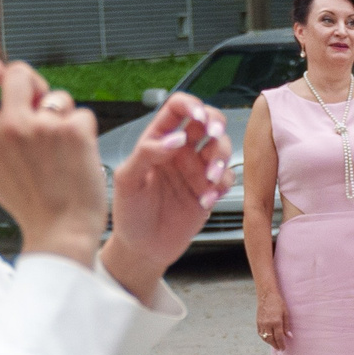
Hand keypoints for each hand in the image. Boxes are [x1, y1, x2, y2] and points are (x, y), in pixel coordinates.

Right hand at [0, 58, 105, 264]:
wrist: (60, 233)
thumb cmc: (30, 205)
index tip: (2, 73)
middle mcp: (6, 128)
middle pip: (18, 72)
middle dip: (34, 83)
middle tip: (42, 104)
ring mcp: (39, 127)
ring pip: (56, 95)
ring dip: (63, 114)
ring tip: (62, 145)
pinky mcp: (71, 131)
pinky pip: (82, 114)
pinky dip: (84, 132)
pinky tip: (78, 156)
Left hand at [102, 93, 230, 283]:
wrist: (143, 249)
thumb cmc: (129, 213)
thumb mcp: (127, 180)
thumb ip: (146, 154)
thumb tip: (175, 138)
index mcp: (158, 140)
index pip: (177, 108)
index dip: (191, 105)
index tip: (198, 117)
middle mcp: (180, 150)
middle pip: (208, 121)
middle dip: (216, 124)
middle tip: (214, 136)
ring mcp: (196, 170)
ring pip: (221, 148)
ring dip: (221, 158)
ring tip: (209, 179)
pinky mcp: (209, 190)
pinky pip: (226, 178)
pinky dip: (221, 186)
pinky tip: (205, 200)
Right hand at [255, 289, 288, 349]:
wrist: (266, 294)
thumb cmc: (278, 302)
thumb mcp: (286, 313)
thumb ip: (287, 326)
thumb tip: (289, 336)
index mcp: (276, 322)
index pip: (279, 337)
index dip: (281, 344)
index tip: (283, 348)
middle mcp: (267, 324)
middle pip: (271, 339)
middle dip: (275, 345)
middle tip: (280, 349)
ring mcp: (261, 323)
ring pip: (265, 337)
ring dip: (270, 343)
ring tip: (275, 345)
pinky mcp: (257, 322)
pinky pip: (260, 333)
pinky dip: (264, 338)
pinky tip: (268, 339)